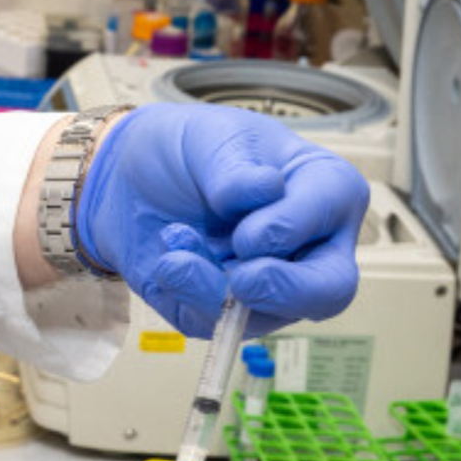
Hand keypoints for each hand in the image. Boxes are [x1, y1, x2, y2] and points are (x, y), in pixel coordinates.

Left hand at [75, 103, 367, 337]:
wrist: (131, 177)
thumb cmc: (190, 151)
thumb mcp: (212, 137)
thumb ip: (236, 168)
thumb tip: (265, 191)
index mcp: (324, 191)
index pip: (330, 214)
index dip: (288, 226)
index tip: (244, 221)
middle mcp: (309, 248)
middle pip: (329, 292)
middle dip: (283, 290)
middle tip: (241, 280)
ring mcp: (271, 287)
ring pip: (264, 316)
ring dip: (210, 286)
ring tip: (174, 245)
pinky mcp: (224, 312)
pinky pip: (214, 323)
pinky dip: (185, 293)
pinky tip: (168, 258)